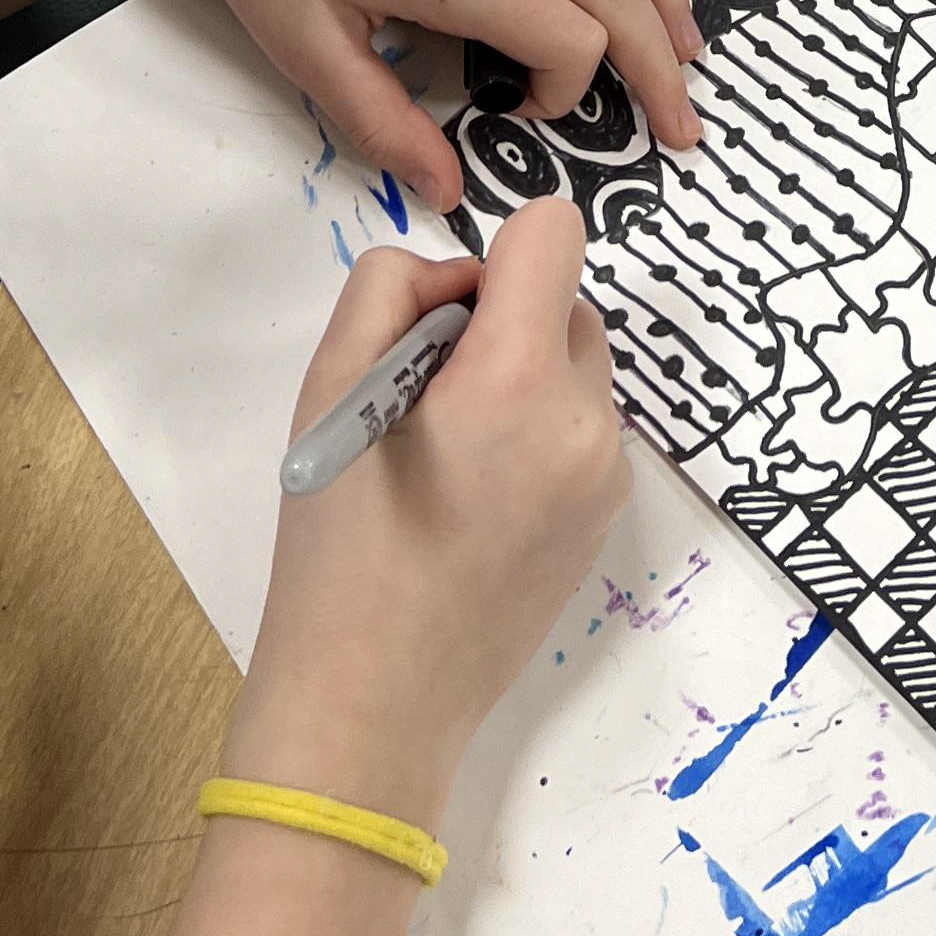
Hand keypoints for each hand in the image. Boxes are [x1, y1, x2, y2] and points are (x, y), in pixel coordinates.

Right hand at [227, 219, 626, 823]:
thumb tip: (457, 280)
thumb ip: (390, 289)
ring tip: (443, 462)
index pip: (553, 233)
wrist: (373, 702)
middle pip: (564, 302)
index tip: (440, 328)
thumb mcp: (329, 387)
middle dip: (499, 326)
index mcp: (521, 379)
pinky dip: (537, 435)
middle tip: (421, 406)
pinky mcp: (605, 520)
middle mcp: (587, 420)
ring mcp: (606, 477)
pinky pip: (580, 430)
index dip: (490, 259)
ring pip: (572, 368)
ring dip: (519, 381)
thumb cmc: (337, 547)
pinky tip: (472, 502)